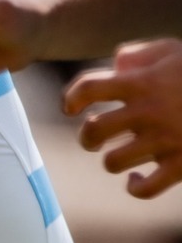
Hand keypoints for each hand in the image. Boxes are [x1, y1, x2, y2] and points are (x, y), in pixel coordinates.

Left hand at [63, 38, 181, 198]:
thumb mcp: (177, 53)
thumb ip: (143, 54)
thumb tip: (116, 63)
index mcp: (144, 82)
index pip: (89, 88)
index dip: (71, 98)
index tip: (71, 107)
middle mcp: (150, 111)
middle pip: (92, 131)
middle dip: (88, 137)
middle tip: (96, 138)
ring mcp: (165, 139)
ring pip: (112, 162)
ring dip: (113, 160)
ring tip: (124, 154)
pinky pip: (146, 189)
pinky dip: (136, 187)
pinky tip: (136, 178)